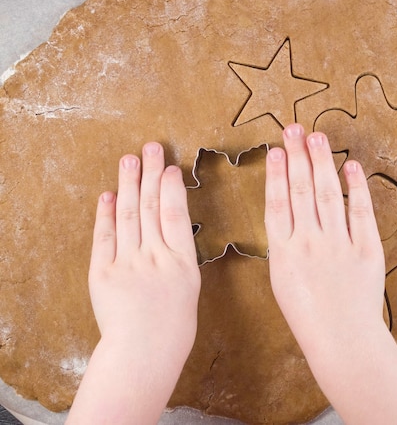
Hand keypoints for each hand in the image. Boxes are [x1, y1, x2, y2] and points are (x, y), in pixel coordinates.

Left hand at [68, 142, 199, 424]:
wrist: (143, 353)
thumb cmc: (174, 327)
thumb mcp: (189, 288)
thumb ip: (178, 256)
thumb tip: (170, 227)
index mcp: (182, 263)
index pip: (176, 215)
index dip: (172, 187)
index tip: (170, 167)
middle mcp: (155, 258)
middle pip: (152, 207)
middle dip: (150, 174)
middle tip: (150, 147)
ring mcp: (127, 264)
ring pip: (129, 215)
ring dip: (128, 185)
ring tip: (129, 160)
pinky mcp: (103, 273)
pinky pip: (105, 237)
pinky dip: (106, 215)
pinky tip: (109, 195)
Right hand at [264, 124, 396, 424]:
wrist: (343, 339)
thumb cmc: (308, 315)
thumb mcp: (282, 280)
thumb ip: (285, 244)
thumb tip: (287, 210)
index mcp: (284, 252)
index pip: (277, 203)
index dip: (275, 174)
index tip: (275, 150)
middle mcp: (309, 242)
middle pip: (301, 190)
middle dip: (297, 157)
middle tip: (294, 129)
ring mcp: (338, 244)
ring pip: (328, 194)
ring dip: (322, 163)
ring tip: (316, 138)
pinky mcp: (366, 248)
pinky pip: (361, 212)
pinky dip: (357, 188)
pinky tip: (350, 166)